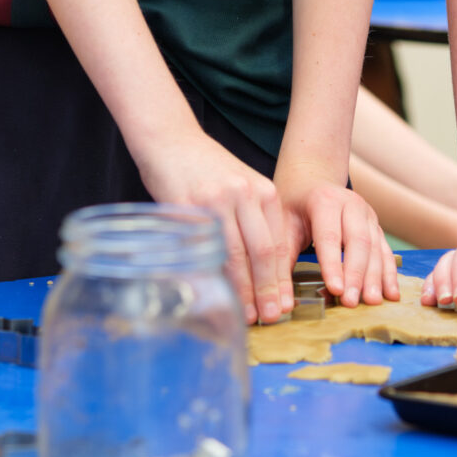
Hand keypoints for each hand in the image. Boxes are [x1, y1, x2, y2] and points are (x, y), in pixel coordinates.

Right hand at [140, 131, 289, 325]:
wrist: (171, 140)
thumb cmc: (206, 168)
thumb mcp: (241, 185)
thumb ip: (253, 219)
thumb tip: (260, 269)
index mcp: (263, 191)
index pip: (279, 243)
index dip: (282, 277)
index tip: (285, 302)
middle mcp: (244, 195)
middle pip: (263, 252)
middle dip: (269, 290)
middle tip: (272, 316)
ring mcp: (216, 202)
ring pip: (236, 256)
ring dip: (243, 290)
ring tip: (248, 314)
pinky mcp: (187, 208)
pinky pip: (204, 250)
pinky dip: (213, 276)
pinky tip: (217, 294)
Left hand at [278, 175, 397, 308]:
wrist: (312, 181)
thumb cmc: (295, 207)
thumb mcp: (283, 225)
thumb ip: (282, 256)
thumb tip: (280, 295)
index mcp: (324, 200)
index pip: (329, 236)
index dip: (333, 264)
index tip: (335, 289)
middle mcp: (351, 203)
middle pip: (358, 241)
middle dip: (356, 274)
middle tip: (351, 302)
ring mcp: (367, 214)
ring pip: (375, 247)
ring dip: (375, 277)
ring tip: (371, 302)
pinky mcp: (376, 226)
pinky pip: (385, 250)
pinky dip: (390, 273)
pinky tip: (391, 294)